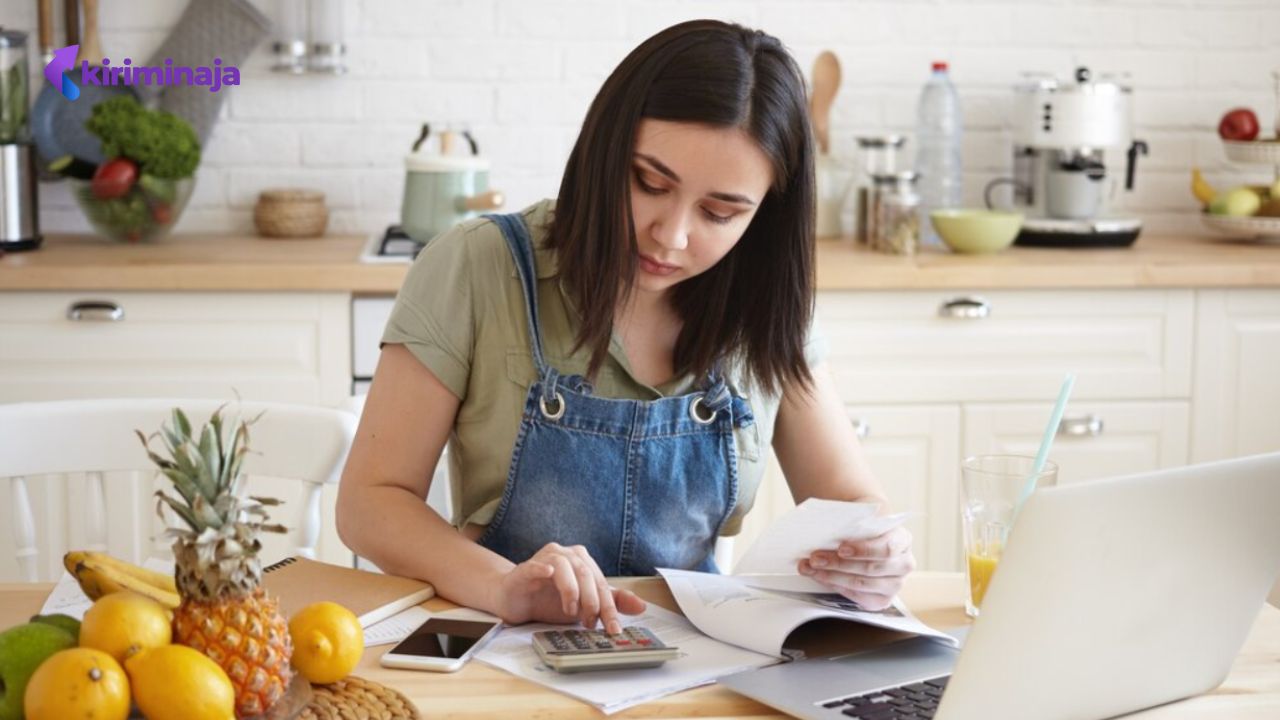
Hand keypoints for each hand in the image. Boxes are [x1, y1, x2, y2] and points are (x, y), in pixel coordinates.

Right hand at [490, 542, 645, 633]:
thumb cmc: (550, 600)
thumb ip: (611, 602)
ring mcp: (544, 559)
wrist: (516, 601)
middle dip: (592, 601)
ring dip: (571, 591)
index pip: (601, 583)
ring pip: (565, 568)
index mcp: (582, 560)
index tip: (614, 629)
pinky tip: (547, 574)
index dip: (609, 608)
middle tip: (590, 623)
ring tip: (571, 612)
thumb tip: (642, 606)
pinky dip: (542, 568)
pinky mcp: (524, 568)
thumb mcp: (584, 605)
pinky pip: (535, 566)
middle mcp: (566, 554)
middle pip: (586, 574)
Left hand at [797, 526, 914, 611]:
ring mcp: (895, 584)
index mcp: (903, 540)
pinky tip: (821, 577)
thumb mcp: (859, 517)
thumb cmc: (862, 526)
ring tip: (812, 568)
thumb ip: (849, 521)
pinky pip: (859, 597)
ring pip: (862, 584)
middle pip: (871, 568)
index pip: (886, 548)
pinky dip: (837, 586)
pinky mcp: (883, 599)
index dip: (863, 550)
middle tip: (815, 558)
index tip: (841, 548)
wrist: (866, 536)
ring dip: (832, 576)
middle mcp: (904, 564)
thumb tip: (821, 525)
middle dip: (839, 564)